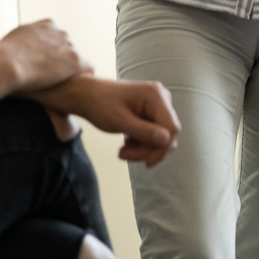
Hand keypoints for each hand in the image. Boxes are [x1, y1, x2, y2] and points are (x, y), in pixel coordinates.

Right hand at [0, 19, 89, 92]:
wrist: (7, 63)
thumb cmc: (2, 56)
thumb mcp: (12, 39)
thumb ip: (22, 41)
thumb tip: (16, 48)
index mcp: (46, 25)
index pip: (55, 37)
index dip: (49, 52)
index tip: (41, 63)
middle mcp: (60, 32)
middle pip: (66, 48)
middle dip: (59, 60)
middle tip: (49, 77)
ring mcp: (69, 46)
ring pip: (76, 59)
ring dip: (69, 70)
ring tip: (61, 85)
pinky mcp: (75, 61)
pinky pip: (88, 68)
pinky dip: (83, 76)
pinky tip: (75, 86)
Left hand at [39, 75, 182, 167]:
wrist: (86, 95)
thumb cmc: (99, 105)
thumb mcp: (119, 121)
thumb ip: (144, 131)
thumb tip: (167, 141)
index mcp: (156, 96)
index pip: (172, 129)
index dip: (162, 148)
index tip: (146, 163)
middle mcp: (161, 97)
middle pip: (167, 134)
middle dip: (148, 149)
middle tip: (123, 155)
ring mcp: (157, 104)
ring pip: (161, 136)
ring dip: (143, 148)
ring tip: (122, 151)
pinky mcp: (152, 110)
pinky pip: (155, 132)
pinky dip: (141, 142)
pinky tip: (126, 143)